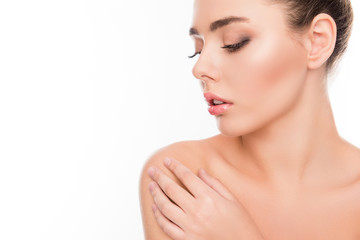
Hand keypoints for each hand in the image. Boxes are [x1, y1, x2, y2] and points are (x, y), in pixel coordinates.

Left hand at [147, 157, 264, 239]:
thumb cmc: (241, 223)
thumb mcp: (232, 199)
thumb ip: (213, 183)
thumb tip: (198, 171)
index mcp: (209, 198)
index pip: (186, 177)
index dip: (175, 166)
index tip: (167, 160)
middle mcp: (197, 211)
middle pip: (171, 189)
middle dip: (159, 177)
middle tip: (152, 170)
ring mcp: (190, 227)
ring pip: (165, 207)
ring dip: (155, 194)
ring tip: (151, 185)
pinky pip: (166, 226)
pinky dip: (158, 216)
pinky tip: (155, 207)